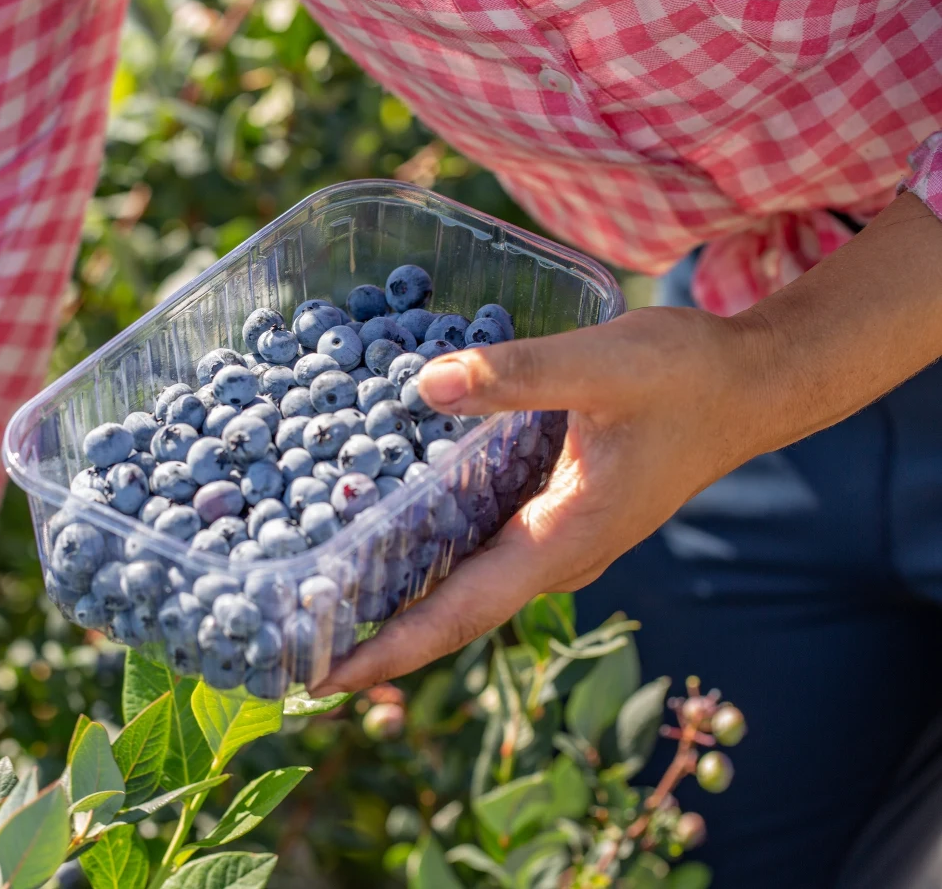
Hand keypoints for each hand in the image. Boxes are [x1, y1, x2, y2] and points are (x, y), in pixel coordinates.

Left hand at [310, 192, 941, 697]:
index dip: (388, 650)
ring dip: (397, 602)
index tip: (320, 679)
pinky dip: (428, 557)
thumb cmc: (686, 378)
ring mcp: (556, 542)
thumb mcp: (605, 364)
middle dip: (375, 640)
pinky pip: (479, 552)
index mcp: (561, 541)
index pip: (459, 613)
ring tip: (319, 604)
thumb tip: (428, 384)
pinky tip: (385, 537)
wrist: (751, 387)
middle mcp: (553, 557)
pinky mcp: (555, 516)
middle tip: (292, 648)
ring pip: (463, 587)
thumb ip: (520, 373)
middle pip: (450, 615)